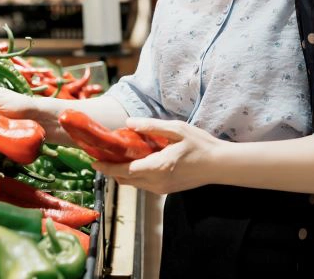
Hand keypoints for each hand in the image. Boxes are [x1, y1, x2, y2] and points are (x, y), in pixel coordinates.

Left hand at [92, 118, 224, 194]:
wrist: (220, 165)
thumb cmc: (200, 145)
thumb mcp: (177, 129)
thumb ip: (152, 127)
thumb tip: (129, 123)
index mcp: (158, 167)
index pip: (125, 171)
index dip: (107, 167)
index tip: (93, 162)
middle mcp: (157, 182)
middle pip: (125, 180)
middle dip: (111, 170)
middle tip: (100, 156)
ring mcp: (162, 189)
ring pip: (134, 184)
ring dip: (122, 173)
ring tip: (114, 158)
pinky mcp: (167, 190)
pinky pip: (144, 185)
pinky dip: (134, 175)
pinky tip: (134, 162)